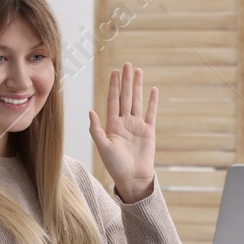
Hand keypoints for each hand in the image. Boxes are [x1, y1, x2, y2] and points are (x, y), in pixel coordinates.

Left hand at [89, 62, 156, 201]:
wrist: (133, 178)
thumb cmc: (116, 166)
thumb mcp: (103, 147)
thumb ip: (96, 129)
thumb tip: (90, 111)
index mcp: (112, 125)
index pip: (113, 101)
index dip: (114, 86)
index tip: (114, 72)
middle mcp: (125, 122)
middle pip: (125, 97)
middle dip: (126, 81)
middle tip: (127, 65)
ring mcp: (137, 126)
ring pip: (137, 101)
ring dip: (138, 86)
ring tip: (138, 71)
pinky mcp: (149, 131)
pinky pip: (151, 113)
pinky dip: (152, 101)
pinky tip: (153, 90)